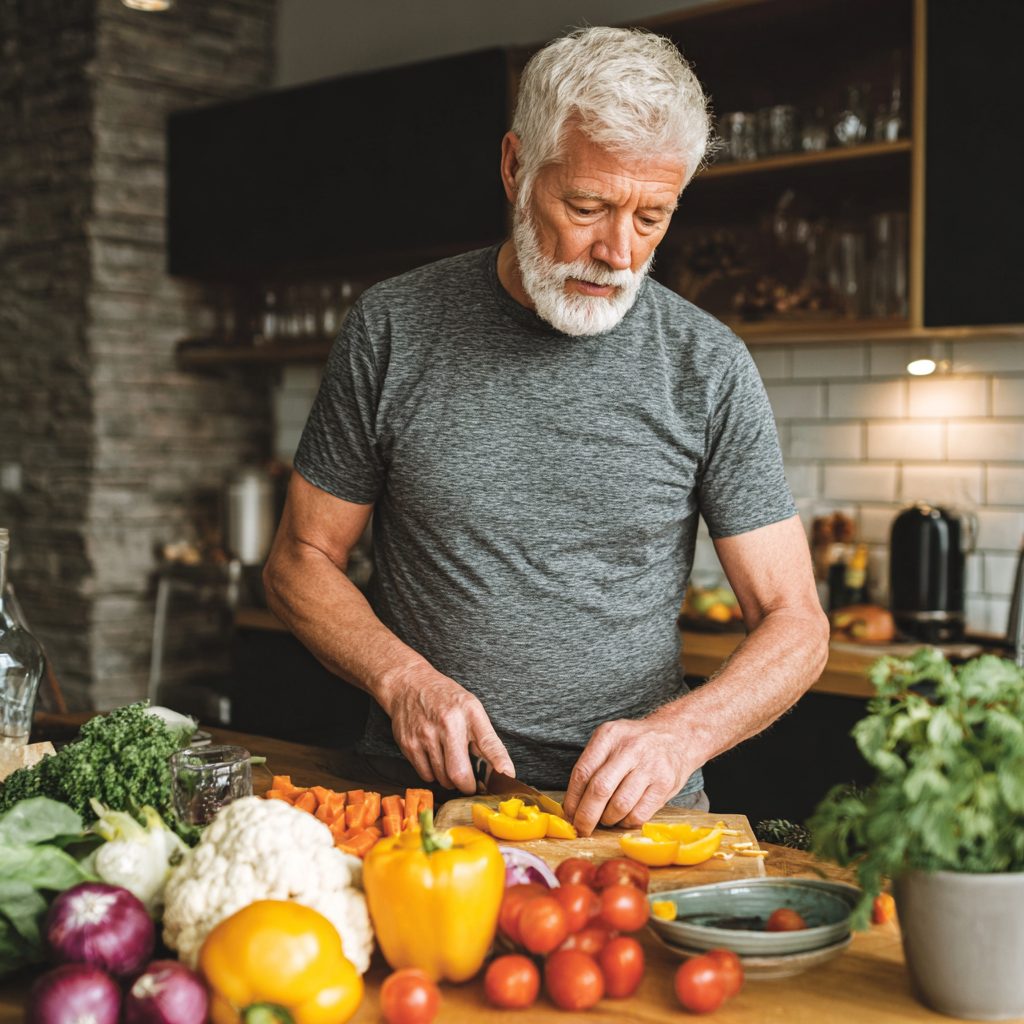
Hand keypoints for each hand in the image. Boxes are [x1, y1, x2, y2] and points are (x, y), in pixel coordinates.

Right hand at [378, 662, 514, 793]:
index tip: (507, 775)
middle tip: (471, 784)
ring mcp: (425, 735)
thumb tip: (500, 769)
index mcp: (469, 712)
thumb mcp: (470, 707)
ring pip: (442, 778)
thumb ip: (484, 737)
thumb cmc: (444, 698)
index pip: (488, 742)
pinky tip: (435, 761)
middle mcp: (447, 723)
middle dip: (468, 786)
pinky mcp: (408, 744)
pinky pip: (425, 775)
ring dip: (450, 781)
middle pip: (459, 773)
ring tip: (450, 765)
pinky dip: (434, 775)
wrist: (408, 684)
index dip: (499, 761)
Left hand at [562, 715, 696, 836]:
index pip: (582, 772)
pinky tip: (624, 818)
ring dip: (608, 820)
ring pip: (620, 806)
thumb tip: (573, 806)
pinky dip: (627, 823)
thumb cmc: (637, 743)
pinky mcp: (665, 783)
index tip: (569, 815)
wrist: (677, 735)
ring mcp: (649, 766)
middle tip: (582, 828)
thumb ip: (592, 765)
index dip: (572, 799)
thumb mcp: (612, 740)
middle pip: (600, 790)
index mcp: (609, 735)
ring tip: (607, 819)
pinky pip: (639, 814)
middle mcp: (629, 749)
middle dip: (586, 816)